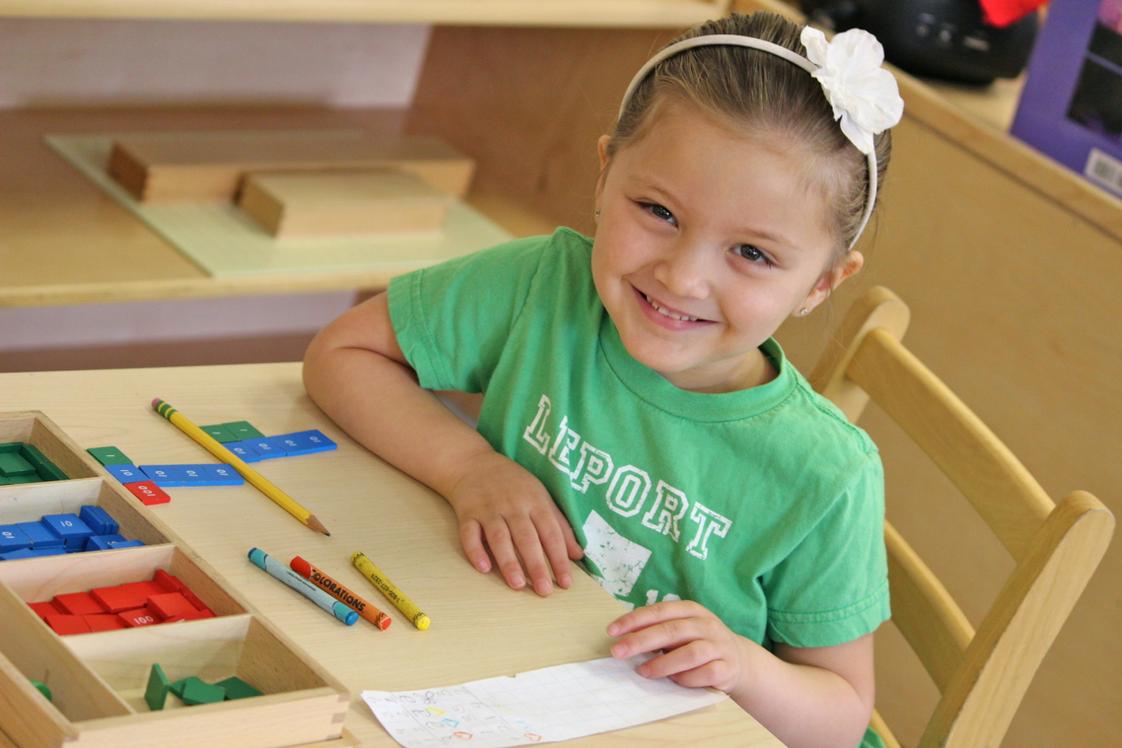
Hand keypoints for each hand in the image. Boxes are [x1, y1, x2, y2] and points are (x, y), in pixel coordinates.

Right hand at [447, 451, 582, 595]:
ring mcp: (488, 509)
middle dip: (536, 565)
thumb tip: (577, 554)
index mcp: (535, 501)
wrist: (473, 463)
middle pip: (526, 538)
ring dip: (508, 561)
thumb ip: (560, 525)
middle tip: (544, 591)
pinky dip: (475, 550)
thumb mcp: (541, 496)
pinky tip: (483, 568)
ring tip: (517, 585)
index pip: (551, 533)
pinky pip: (470, 534)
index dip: (559, 558)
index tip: (566, 583)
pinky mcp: (467, 513)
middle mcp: (513, 505)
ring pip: (499, 537)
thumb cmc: (514, 483)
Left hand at [607, 601, 747, 693]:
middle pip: (671, 630)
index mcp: (692, 610)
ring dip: (663, 663)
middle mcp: (706, 625)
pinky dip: (687, 679)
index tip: (612, 631)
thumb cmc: (701, 643)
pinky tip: (674, 682)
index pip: (660, 611)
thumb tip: (625, 640)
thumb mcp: (683, 630)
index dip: (635, 620)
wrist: (740, 661)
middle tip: (618, 651)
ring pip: (690, 653)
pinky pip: (706, 674)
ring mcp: (719, 646)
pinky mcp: (727, 668)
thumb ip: (660, 631)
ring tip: (643, 671)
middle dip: (641, 641)